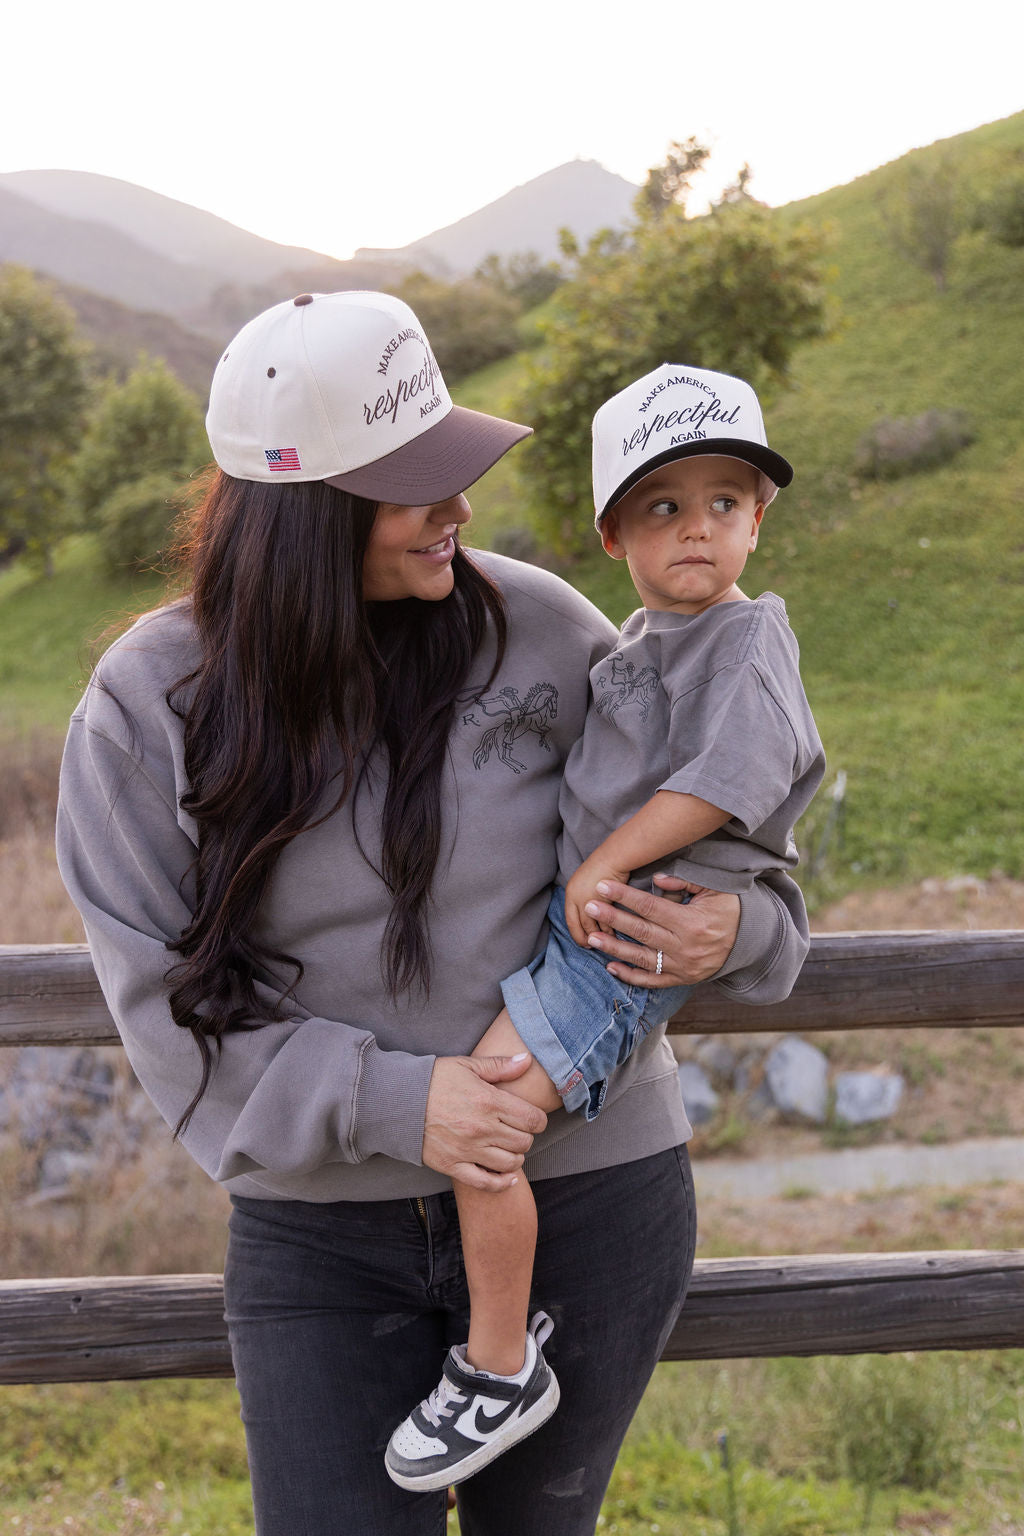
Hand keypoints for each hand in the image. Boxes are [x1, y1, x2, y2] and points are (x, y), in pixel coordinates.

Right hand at [422, 1054, 547, 1192]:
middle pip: (524, 1142)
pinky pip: (486, 1183)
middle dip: (526, 1137)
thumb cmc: (434, 1080)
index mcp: (488, 1101)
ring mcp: (468, 1150)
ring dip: (516, 1157)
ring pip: (510, 1163)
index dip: (538, 1119)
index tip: (532, 1118)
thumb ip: (499, 1066)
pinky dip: (502, 1183)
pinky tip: (508, 1177)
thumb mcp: (467, 1065)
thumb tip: (527, 1060)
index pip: (532, 1119)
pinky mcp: (453, 1166)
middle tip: (517, 1131)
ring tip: (508, 1148)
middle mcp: (482, 1128)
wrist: (398, 1100)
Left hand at [564, 853, 631, 944]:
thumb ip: (583, 898)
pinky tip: (614, 936)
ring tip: (604, 944)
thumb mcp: (586, 883)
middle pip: (579, 926)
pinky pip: (605, 923)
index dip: (576, 934)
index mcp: (570, 893)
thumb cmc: (603, 868)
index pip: (570, 920)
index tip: (582, 942)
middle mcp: (576, 898)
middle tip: (591, 947)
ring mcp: (588, 900)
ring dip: (598, 936)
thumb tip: (586, 914)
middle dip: (585, 939)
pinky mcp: (602, 902)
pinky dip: (609, 932)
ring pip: (592, 926)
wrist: (614, 857)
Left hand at [582, 876, 739, 987]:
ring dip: (615, 948)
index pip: (651, 907)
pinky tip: (611, 966)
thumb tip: (657, 879)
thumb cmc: (730, 911)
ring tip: (591, 938)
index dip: (625, 896)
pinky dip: (631, 976)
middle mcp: (685, 947)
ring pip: (642, 958)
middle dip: (612, 918)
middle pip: (642, 931)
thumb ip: (686, 883)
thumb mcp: (716, 890)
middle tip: (589, 906)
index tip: (603, 887)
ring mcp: (682, 966)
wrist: (750, 943)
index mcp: (693, 922)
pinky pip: (652, 981)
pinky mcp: (681, 979)